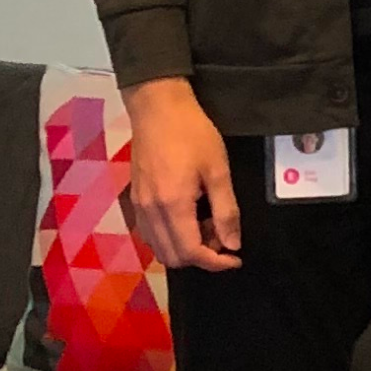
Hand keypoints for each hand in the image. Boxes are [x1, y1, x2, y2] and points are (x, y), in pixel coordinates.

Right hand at [121, 77, 243, 270]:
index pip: (191, 252)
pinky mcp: (135, 198)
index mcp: (172, 205)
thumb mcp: (218, 170)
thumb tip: (232, 244)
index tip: (235, 258)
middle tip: (223, 236)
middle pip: (172, 257)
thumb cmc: (192, 134)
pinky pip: (150, 233)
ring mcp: (138, 206)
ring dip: (184, 248)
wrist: (157, 108)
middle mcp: (150, 212)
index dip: (216, 263)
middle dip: (201, 257)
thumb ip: (226, 211)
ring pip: (159, 248)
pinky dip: (170, 237)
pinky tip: (188, 217)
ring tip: (207, 225)